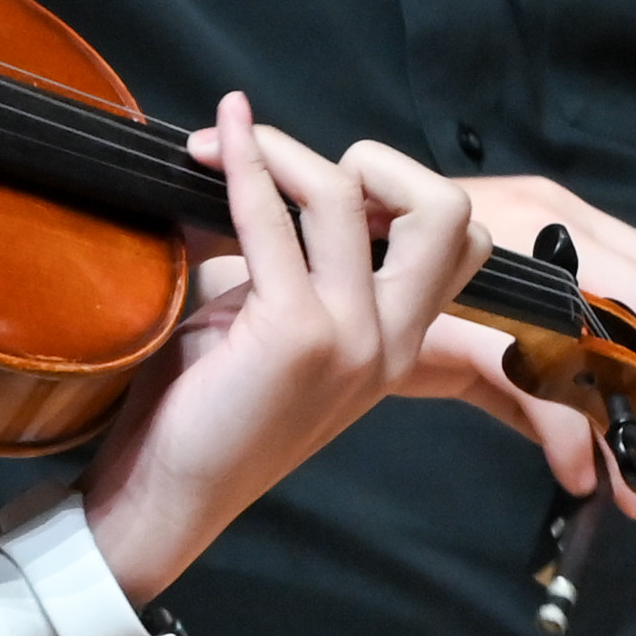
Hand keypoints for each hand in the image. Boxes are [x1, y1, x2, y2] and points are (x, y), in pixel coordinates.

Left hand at [74, 111, 477, 601]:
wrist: (171, 495)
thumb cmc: (207, 410)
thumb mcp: (269, 324)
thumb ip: (287, 259)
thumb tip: (248, 164)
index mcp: (399, 341)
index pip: (464, 246)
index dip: (405, 191)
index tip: (325, 179)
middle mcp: (392, 339)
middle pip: (446, 212)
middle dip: (378, 162)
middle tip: (299, 168)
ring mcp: (351, 337)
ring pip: (348, 196)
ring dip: (284, 150)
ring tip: (229, 143)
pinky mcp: (295, 334)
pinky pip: (272, 218)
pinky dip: (243, 164)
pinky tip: (215, 139)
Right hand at [410, 180, 635, 510]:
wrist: (306, 284)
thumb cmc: (385, 300)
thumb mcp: (484, 332)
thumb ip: (540, 378)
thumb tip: (592, 449)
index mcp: (560, 218)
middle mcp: (549, 224)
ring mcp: (513, 262)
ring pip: (621, 343)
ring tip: (633, 483)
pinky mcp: (474, 314)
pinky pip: (548, 385)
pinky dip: (572, 441)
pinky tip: (574, 475)